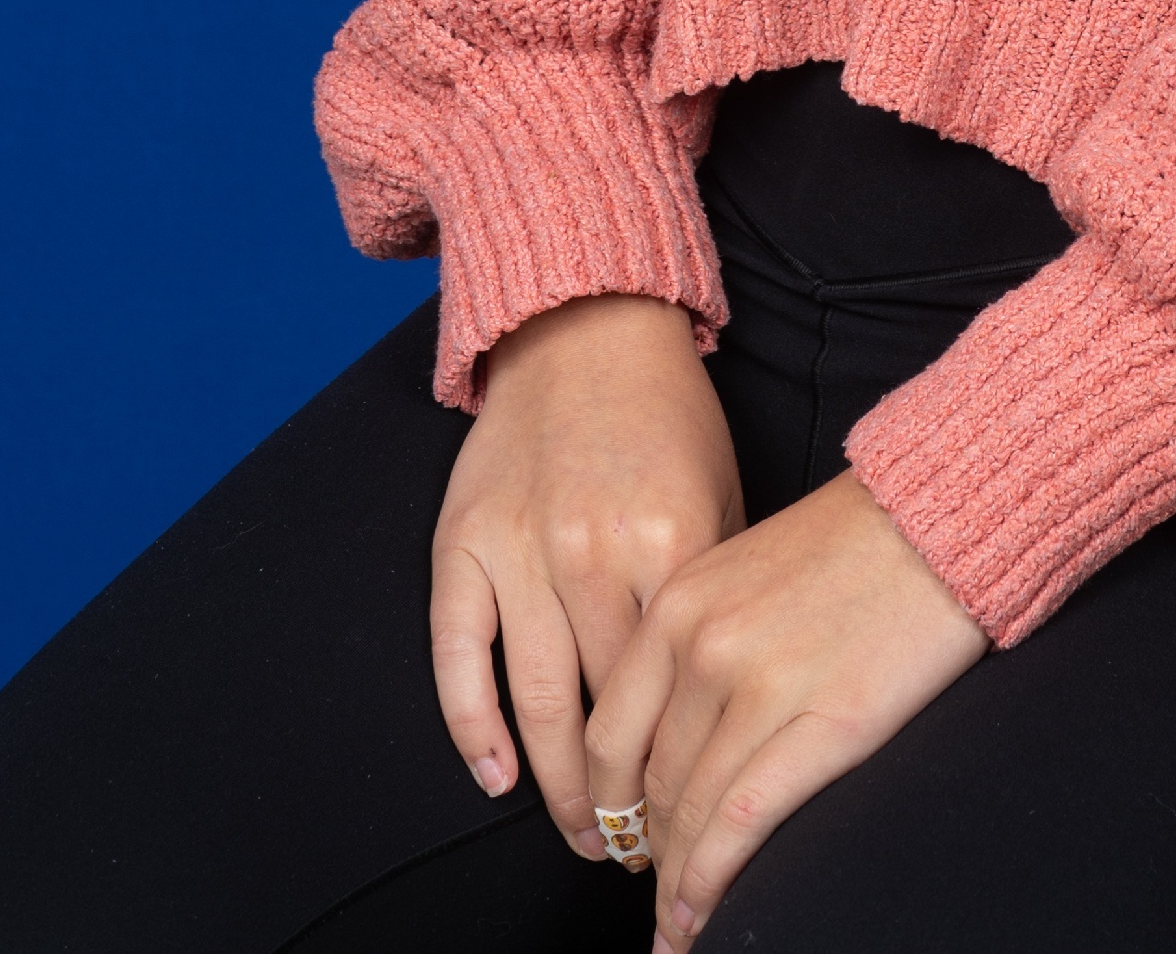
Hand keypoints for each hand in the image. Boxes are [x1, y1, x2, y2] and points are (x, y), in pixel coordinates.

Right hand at [430, 291, 744, 859]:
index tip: (688, 821)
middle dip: (619, 799)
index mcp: (668, 543)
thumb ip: (710, 596)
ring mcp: (518, 548)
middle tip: (631, 849)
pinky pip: (457, 656)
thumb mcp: (718, 496)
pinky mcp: (461, 542)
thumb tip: (714, 709)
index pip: (672, 694)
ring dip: (555, 787)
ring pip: (532, 705)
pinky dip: (472, 729)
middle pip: (602, 713)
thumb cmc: (666, 418)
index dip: (679, 769)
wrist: (585, 325)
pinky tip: (498, 779)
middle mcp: (590, 552)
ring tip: (580, 835)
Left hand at [589, 468, 987, 939]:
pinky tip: (701, 917)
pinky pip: (744, 822)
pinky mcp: (825, 723)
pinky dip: (711, 883)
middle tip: (653, 889)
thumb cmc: (851, 542)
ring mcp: (761, 685)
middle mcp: (703, 645)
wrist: (935, 514)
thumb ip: (698, 638)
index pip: (610, 732)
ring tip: (677, 925)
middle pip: (651, 782)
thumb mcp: (744, 571)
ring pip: (692, 812)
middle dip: (648, 851)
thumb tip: (675, 730)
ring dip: (677, 883)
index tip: (619, 839)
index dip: (607, 804)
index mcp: (677, 605)